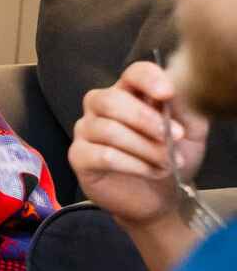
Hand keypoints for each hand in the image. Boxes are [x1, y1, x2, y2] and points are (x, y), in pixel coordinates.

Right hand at [69, 61, 203, 229]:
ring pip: (107, 129)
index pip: (133, 73)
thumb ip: (186, 108)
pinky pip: (102, 155)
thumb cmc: (173, 157)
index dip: (148, 79)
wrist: (161, 197)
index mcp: (131, 92)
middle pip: (110, 99)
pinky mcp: (79, 157)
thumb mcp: (191, 131)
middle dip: (145, 118)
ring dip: (144, 147)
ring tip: (167, 162)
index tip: (167, 94)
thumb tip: (177, 91)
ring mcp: (87, 131)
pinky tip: (151, 171)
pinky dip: (133, 164)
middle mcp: (102, 107)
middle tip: (173, 137)